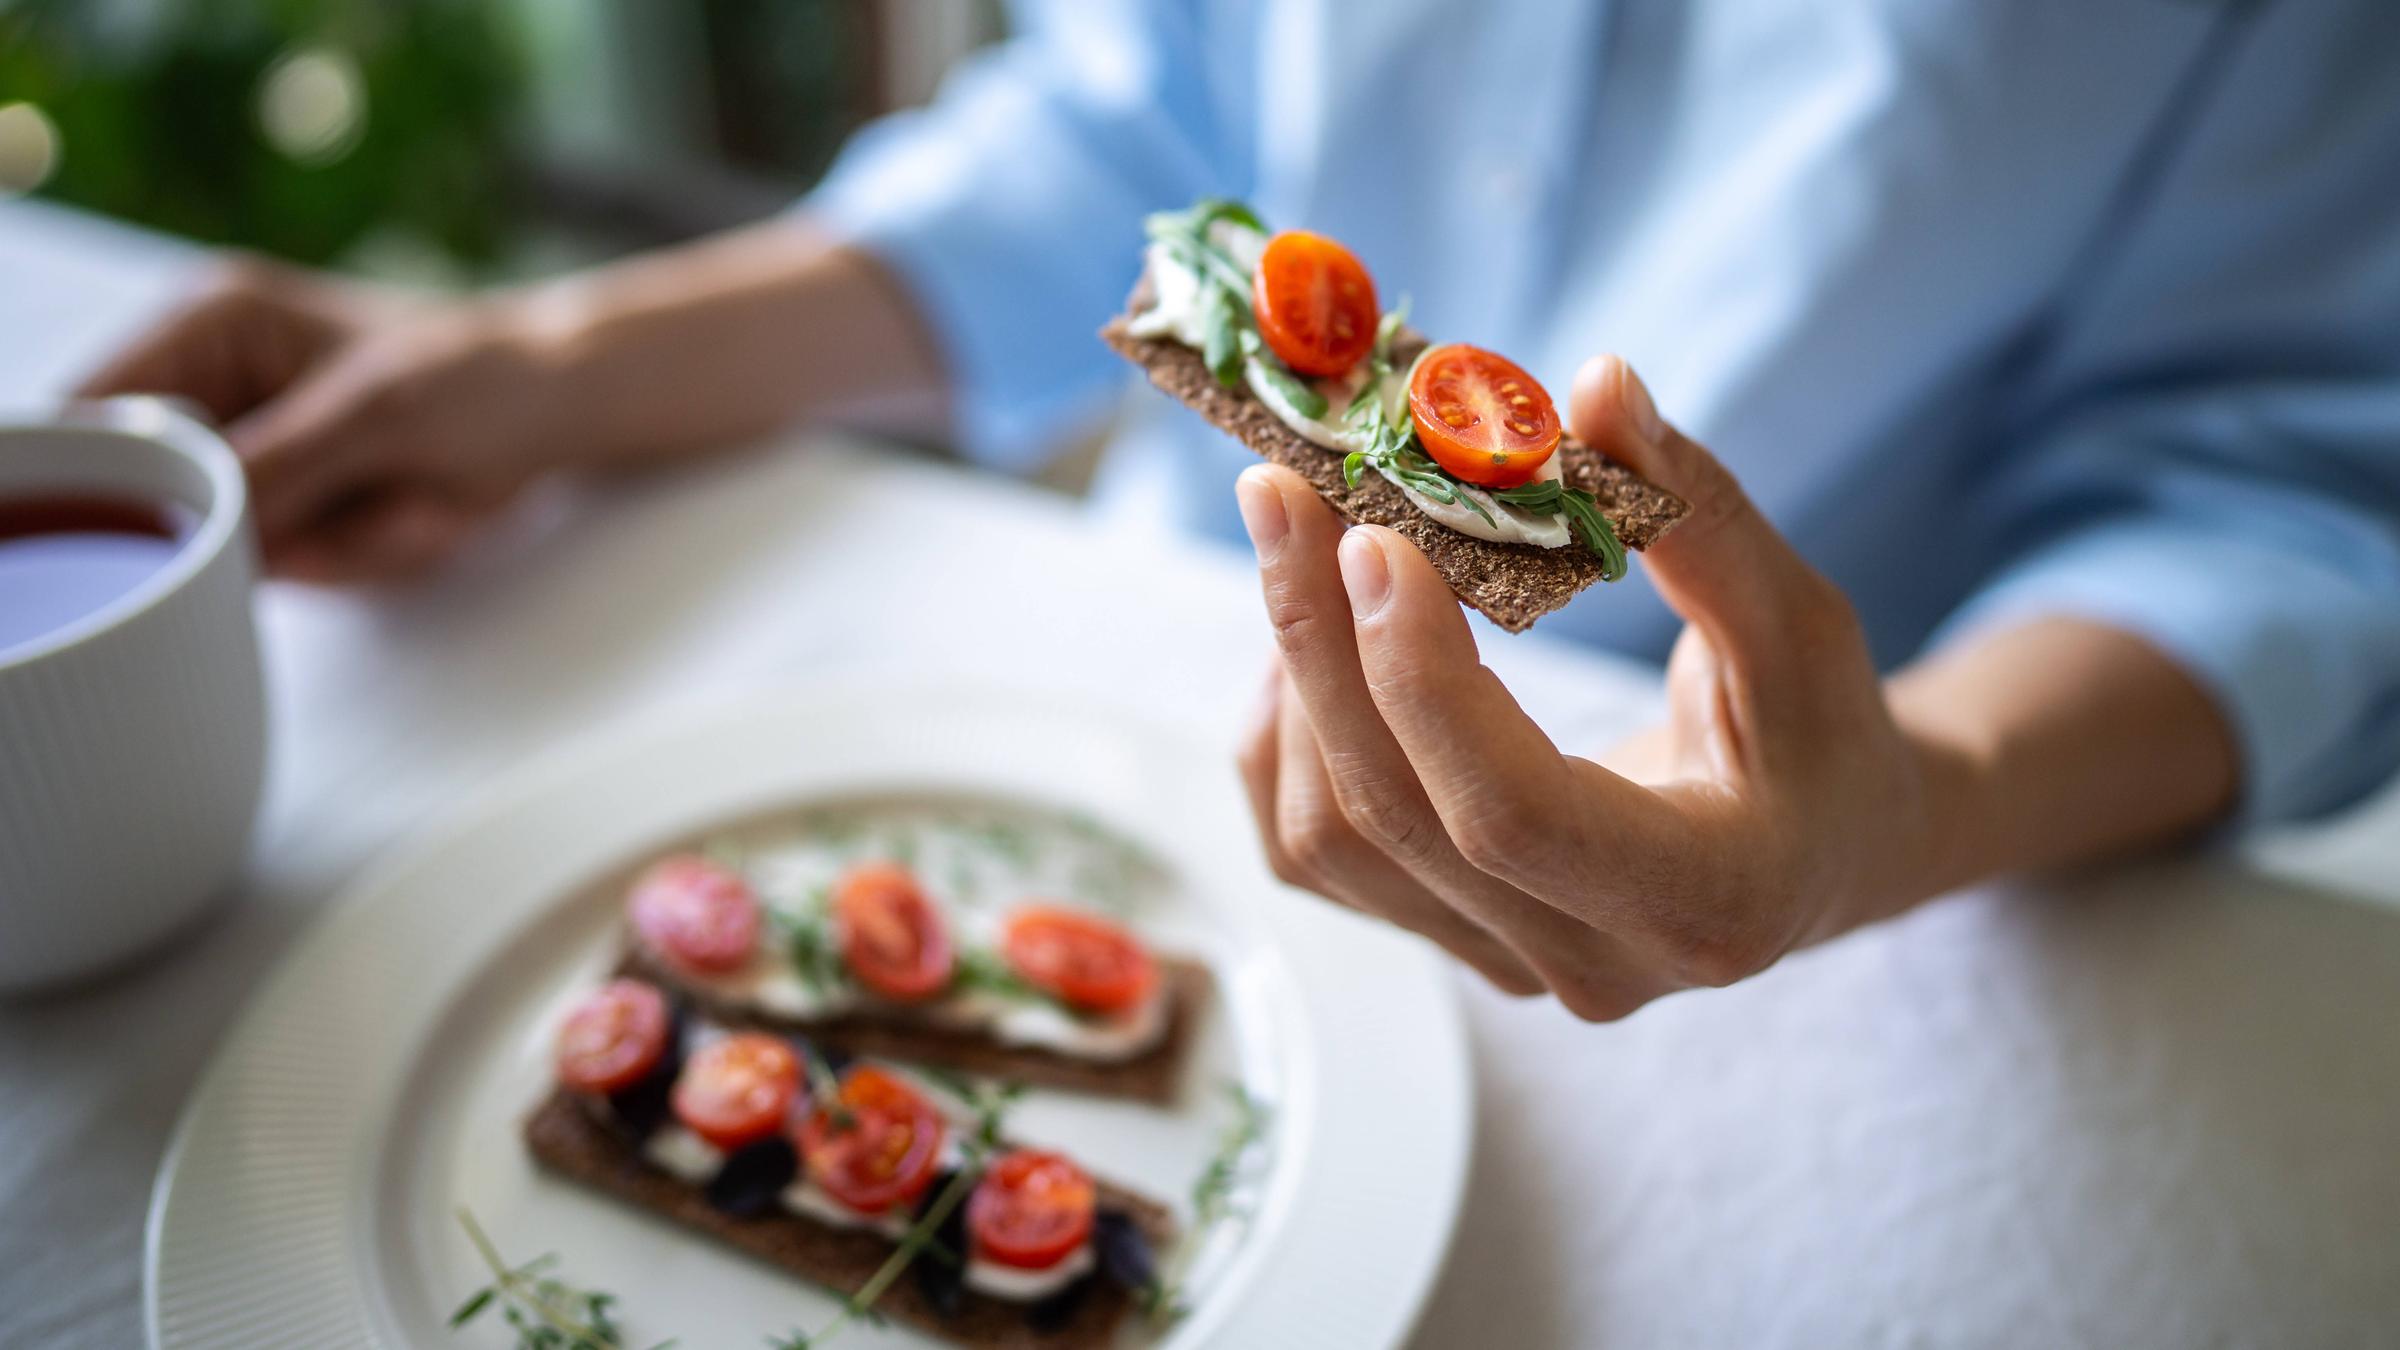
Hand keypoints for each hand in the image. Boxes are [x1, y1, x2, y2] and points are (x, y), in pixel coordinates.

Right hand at [76, 258, 565, 581]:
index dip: (117, 479)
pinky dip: (368, 557)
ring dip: (343, 544)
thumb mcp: (372, 416)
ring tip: (417, 498)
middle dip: (284, 525)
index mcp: (210, 324)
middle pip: (169, 500)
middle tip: (374, 498)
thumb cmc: (479, 374)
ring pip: (243, 550)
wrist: (563, 409)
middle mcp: (217, 388)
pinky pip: (301, 568)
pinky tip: (424, 512)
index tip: (186, 522)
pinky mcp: (301, 506)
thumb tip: (184, 520)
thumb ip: (271, 468)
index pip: (93, 410)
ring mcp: (258, 455)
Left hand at [1234, 356, 1972, 1017]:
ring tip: (1294, 544)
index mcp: (1700, 901)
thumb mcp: (1799, 619)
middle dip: (1322, 644)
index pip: (1513, 814)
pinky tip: (1305, 638)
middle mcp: (1589, 967)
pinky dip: (1284, 742)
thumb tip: (1597, 383)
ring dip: (1294, 682)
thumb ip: (1699, 515)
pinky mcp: (1448, 940)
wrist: (1816, 853)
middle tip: (1280, 495)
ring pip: (1332, 842)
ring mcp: (1506, 968)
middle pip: (1395, 819)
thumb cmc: (1819, 731)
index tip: (1371, 537)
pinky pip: (1315, 855)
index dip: (1424, 679)